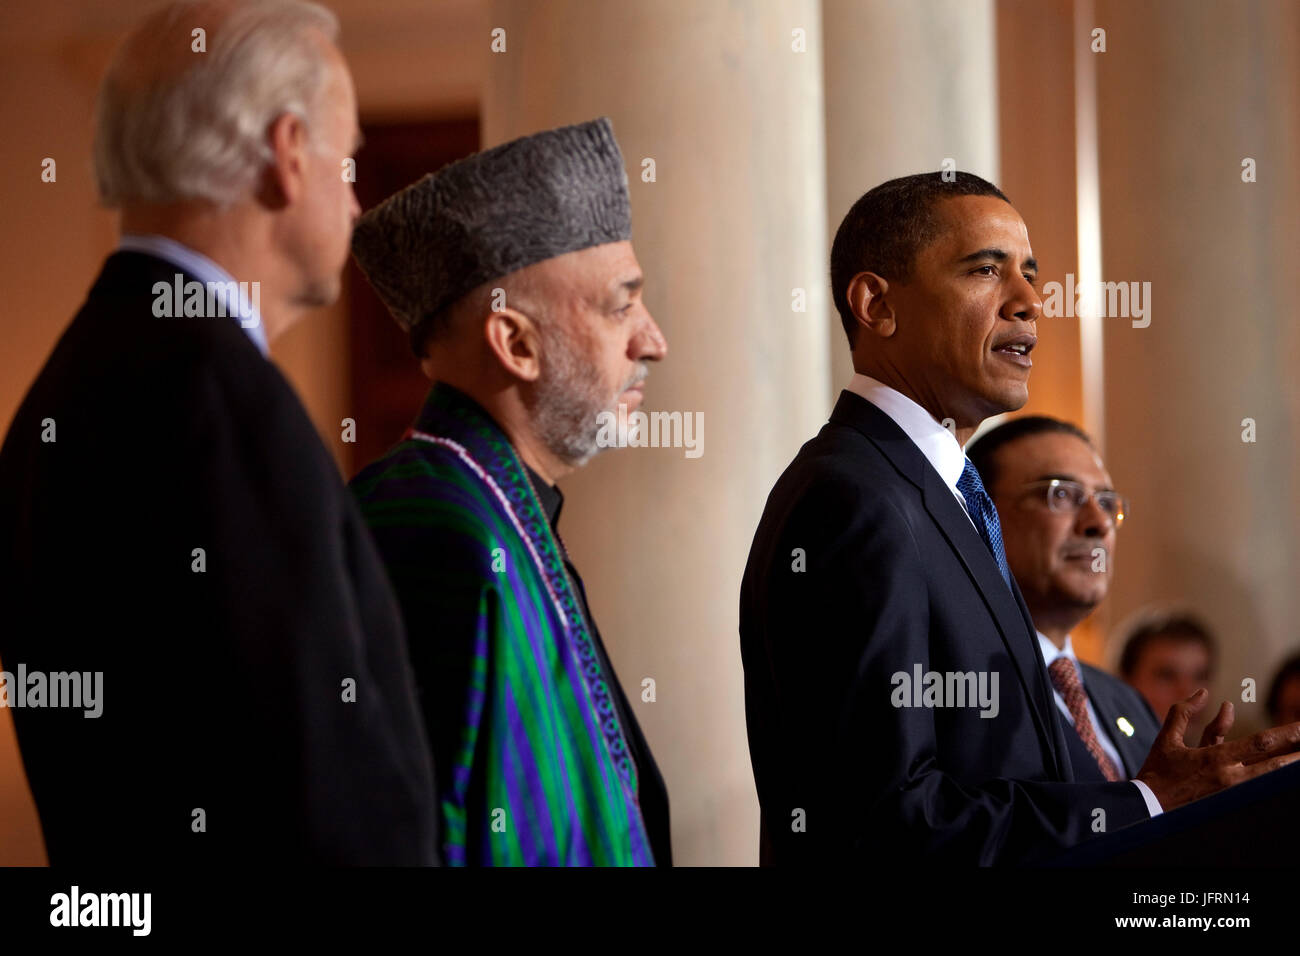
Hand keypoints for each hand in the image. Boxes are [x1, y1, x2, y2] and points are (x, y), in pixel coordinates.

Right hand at [1135, 688, 1299, 811]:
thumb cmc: (1157, 772)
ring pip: (1271, 780)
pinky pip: (1259, 791)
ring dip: (1289, 769)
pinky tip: (1281, 776)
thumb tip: (1204, 692)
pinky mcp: (1231, 805)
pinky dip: (1273, 782)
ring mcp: (1233, 794)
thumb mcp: (1168, 738)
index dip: (1287, 734)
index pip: (1260, 743)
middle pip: (1275, 764)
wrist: (1147, 807)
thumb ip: (1185, 713)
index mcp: (1215, 758)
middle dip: (1297, 753)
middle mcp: (1229, 777)